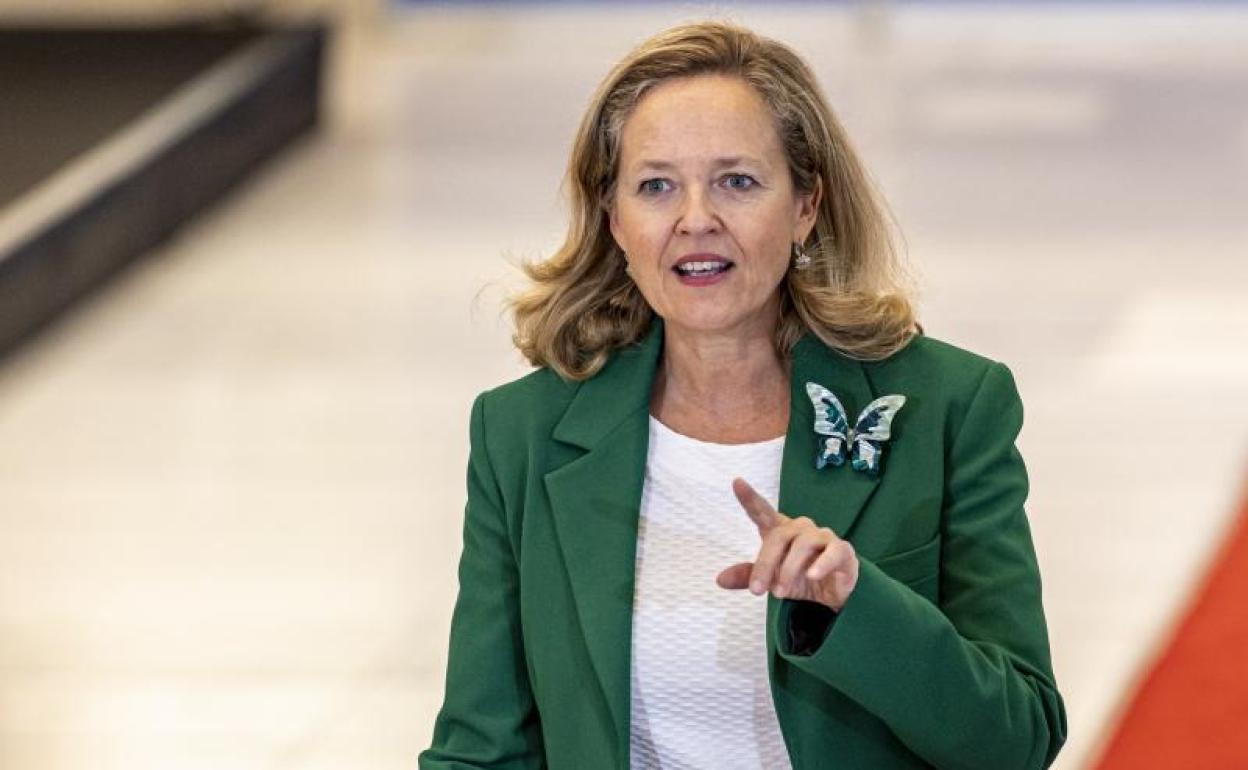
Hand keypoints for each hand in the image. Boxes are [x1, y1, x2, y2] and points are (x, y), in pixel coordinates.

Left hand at [715, 477, 858, 610]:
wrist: (834, 593)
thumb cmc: (800, 577)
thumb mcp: (772, 580)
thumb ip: (749, 576)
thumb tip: (720, 580)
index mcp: (780, 531)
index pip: (763, 511)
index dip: (750, 498)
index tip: (737, 482)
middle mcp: (800, 529)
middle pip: (779, 537)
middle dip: (765, 564)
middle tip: (757, 590)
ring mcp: (822, 537)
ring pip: (803, 545)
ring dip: (788, 570)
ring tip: (780, 592)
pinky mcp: (842, 551)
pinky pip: (832, 553)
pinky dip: (822, 564)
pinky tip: (812, 576)